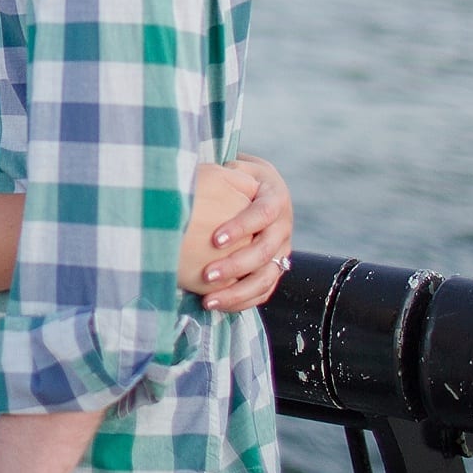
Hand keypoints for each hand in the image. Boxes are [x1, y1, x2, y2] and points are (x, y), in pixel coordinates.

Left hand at [201, 153, 293, 311]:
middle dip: (236, 265)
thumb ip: (221, 172)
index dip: (241, 227)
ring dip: (238, 292)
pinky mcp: (275, 268)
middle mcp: (283, 227)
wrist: (261, 188)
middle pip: (265, 252)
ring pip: (267, 277)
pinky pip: (264, 290)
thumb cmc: (236, 176)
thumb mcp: (234, 168)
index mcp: (275, 199)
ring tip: (209, 301)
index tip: (214, 240)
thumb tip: (189, 175)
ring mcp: (282, 250)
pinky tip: (217, 305)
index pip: (263, 214)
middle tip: (207, 275)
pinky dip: (243, 301)